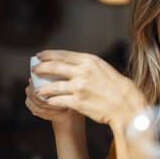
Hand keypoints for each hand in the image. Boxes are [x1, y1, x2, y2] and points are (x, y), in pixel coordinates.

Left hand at [31, 50, 146, 129]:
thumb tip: (69, 64)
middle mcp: (83, 71)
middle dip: (41, 68)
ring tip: (38, 90)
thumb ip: (87, 65)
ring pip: (53, 86)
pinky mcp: (77, 102)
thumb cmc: (116, 86)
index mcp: (90, 61)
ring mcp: (79, 87)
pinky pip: (58, 100)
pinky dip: (51, 100)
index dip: (48, 55)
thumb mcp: (102, 68)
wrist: (125, 103)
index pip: (63, 55)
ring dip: (43, 88)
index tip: (39, 56)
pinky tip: (49, 101)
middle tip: (34, 70)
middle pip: (54, 67)